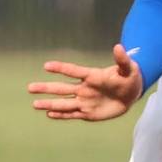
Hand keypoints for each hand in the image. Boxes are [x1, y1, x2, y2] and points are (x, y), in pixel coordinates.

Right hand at [27, 44, 142, 121]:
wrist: (130, 95)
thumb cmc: (129, 79)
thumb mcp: (129, 69)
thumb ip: (122, 60)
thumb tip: (119, 46)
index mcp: (92, 76)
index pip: (74, 71)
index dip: (61, 68)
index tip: (46, 65)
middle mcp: (84, 89)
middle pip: (62, 88)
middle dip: (46, 88)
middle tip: (30, 87)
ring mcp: (85, 101)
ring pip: (63, 103)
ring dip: (49, 104)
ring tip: (35, 103)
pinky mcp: (88, 113)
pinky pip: (72, 114)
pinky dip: (61, 115)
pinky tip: (49, 114)